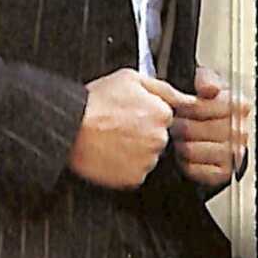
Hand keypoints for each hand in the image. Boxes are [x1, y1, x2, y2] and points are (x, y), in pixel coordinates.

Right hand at [68, 68, 195, 189]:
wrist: (70, 126)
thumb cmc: (94, 101)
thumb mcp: (129, 78)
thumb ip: (163, 88)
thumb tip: (187, 98)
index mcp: (161, 113)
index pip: (164, 117)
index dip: (144, 113)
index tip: (128, 112)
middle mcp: (159, 139)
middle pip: (157, 137)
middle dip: (141, 132)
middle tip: (117, 125)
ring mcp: (147, 160)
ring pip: (147, 156)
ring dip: (134, 150)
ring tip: (111, 138)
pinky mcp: (133, 178)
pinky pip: (135, 173)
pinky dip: (124, 166)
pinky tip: (109, 153)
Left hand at [169, 66, 250, 187]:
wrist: (219, 132)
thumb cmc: (212, 107)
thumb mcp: (210, 84)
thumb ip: (207, 79)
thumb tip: (208, 87)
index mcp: (238, 106)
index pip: (197, 107)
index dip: (183, 107)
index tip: (181, 107)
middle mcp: (239, 132)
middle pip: (190, 129)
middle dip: (179, 126)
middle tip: (179, 124)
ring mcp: (233, 155)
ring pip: (189, 149)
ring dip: (181, 144)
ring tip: (184, 138)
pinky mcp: (224, 174)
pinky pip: (193, 169)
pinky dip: (186, 163)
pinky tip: (190, 155)